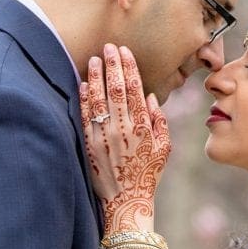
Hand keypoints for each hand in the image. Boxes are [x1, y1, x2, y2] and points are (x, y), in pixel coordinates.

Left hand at [80, 44, 171, 234]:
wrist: (126, 201)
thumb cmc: (147, 173)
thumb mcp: (164, 147)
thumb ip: (159, 121)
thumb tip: (149, 97)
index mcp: (143, 126)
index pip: (134, 88)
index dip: (128, 67)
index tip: (124, 51)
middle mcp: (123, 128)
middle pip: (116, 89)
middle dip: (112, 65)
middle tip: (108, 47)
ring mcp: (104, 136)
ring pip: (99, 99)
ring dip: (97, 76)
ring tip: (95, 59)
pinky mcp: (90, 146)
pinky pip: (85, 117)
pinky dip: (84, 98)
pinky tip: (84, 83)